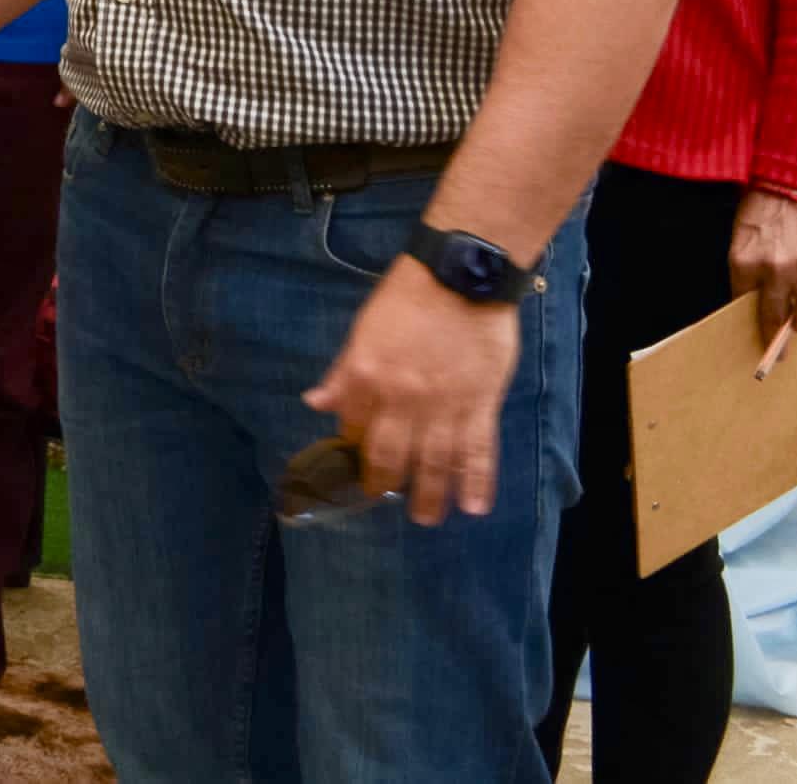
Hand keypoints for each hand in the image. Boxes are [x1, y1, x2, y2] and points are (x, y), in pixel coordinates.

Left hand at [306, 256, 521, 523]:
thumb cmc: (407, 298)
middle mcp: (402, 398)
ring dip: (430, 495)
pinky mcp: (480, 404)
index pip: (355, 427)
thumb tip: (316, 403)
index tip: (354, 467)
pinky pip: (478, 450)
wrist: (461, 278)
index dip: (353, 449)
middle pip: (392, 453)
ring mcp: (444, 405)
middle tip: (385, 501)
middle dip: (386, 483)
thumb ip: (343, 373)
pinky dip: (477, 481)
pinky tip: (474, 506)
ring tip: (427, 519)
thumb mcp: (363, 331)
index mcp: (367, 377)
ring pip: (435, 461)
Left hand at [737, 187, 796, 335]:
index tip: (768, 351)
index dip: (762, 333)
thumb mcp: (740, 243)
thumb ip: (747, 277)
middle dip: (787, 336)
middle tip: (787, 341)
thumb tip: (754, 307)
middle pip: (789, 321)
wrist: (789, 185)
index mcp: (747, 264)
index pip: (754, 311)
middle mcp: (779, 270)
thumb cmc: (760, 213)